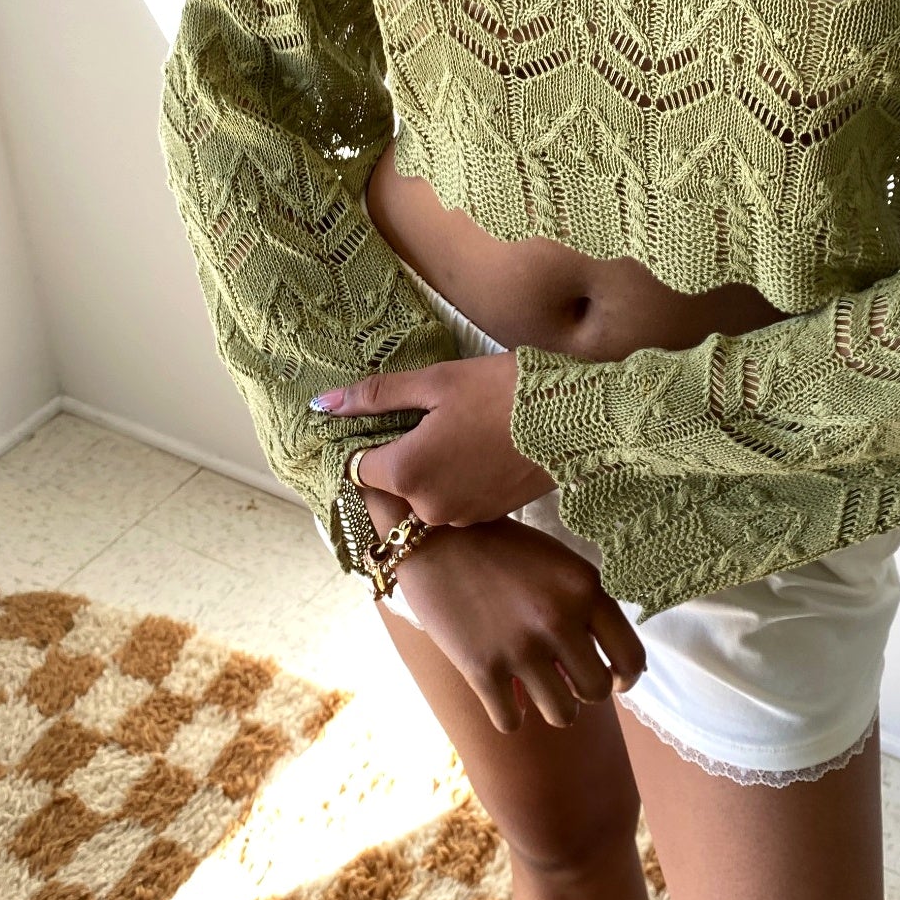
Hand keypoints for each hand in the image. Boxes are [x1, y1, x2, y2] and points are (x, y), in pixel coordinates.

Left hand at [314, 350, 557, 525]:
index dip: (369, 437)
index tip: (392, 416)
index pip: (358, 465)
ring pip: (427, 490)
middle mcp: (428, 506)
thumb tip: (323, 404)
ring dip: (434, 465)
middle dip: (405, 451)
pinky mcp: (490, 516)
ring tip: (466, 428)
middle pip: (394, 480)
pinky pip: (456, 497)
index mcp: (405, 472)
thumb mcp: (436, 382)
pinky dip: (460, 476)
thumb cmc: (502, 392)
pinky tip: (484, 447)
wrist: (575, 419)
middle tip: (437, 414)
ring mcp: (461, 516)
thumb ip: (376, 396)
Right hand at [383, 512, 647, 732]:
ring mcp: (520, 647)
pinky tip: (502, 694)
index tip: (614, 681)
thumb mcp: (557, 564)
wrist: (434, 538)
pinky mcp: (482, 669)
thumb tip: (614, 666)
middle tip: (566, 681)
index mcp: (584, 588)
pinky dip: (510, 714)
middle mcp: (558, 619)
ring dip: (552, 707)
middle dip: (584, 692)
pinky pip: (512, 722)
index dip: (627, 678)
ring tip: (537, 689)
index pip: (631, 656)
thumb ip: (586, 605)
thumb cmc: (501, 549)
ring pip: (563, 716)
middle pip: (596, 692)